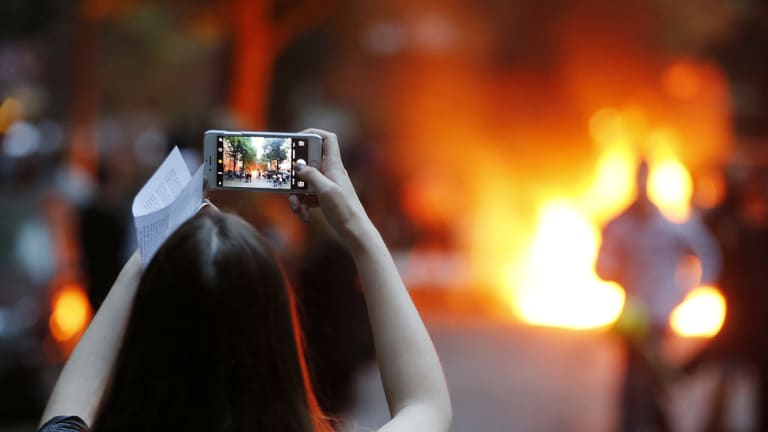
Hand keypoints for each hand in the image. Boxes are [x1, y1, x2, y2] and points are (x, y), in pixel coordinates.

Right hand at [289, 129, 370, 248]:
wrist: (355, 232)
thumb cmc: (345, 210)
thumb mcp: (325, 190)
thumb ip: (311, 175)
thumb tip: (298, 165)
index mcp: (334, 166)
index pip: (328, 139)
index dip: (313, 134)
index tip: (297, 139)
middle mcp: (330, 173)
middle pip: (308, 164)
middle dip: (295, 175)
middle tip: (288, 184)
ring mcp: (326, 186)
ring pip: (304, 183)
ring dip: (297, 195)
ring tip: (297, 208)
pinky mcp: (323, 199)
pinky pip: (307, 197)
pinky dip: (303, 205)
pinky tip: (305, 216)